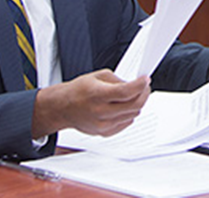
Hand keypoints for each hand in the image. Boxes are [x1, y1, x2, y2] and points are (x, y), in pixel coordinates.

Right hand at [32, 69, 149, 137]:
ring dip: (137, 104)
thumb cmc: (78, 91)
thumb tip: (134, 84)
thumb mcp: (97, 76)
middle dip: (144, 94)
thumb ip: (117, 80)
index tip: (145, 79)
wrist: (63, 108)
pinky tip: (122, 107)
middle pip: (134, 105)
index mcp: (98, 95)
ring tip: (132, 96)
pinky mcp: (105, 132)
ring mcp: (103, 124)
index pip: (126, 92)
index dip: (140, 85)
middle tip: (144, 87)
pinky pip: (126, 123)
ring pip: (133, 114)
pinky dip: (129, 114)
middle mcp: (101, 111)